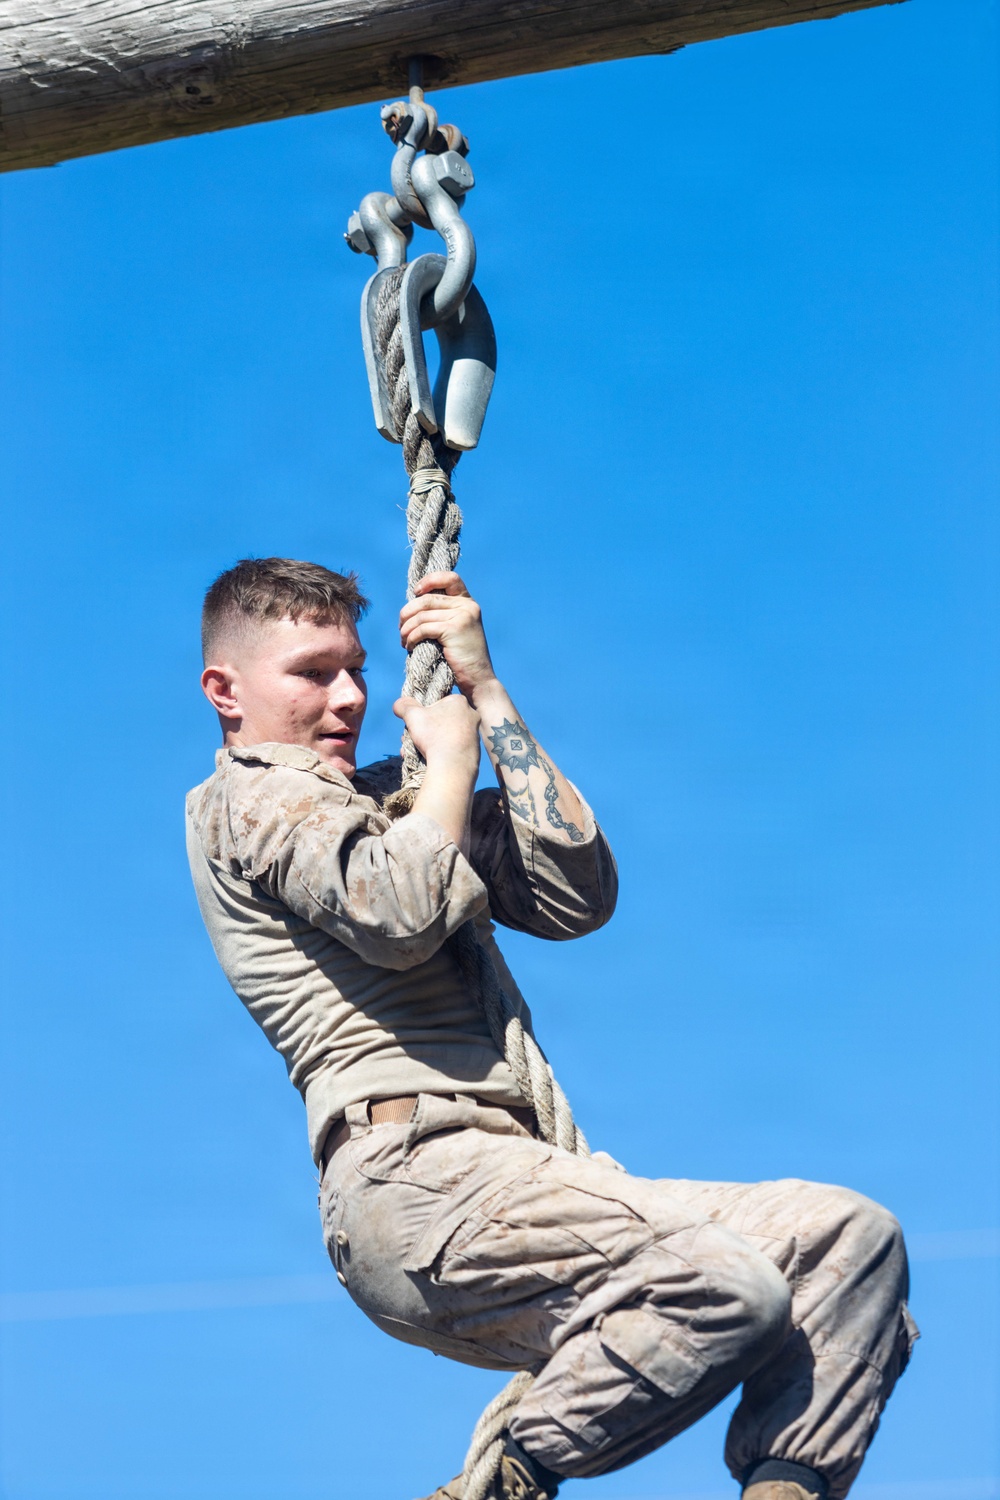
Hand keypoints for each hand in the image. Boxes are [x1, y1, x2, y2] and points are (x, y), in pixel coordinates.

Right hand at [393, 693, 480, 771]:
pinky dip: (439, 752)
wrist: (452, 767)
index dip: (423, 712)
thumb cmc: (434, 736)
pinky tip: (428, 759)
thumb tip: (399, 703)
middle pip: (440, 720)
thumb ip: (405, 706)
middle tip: (412, 739)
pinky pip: (452, 748)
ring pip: (445, 735)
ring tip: (415, 752)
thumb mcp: (413, 716)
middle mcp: (471, 715)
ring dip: (429, 742)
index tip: (415, 723)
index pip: (437, 702)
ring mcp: (474, 734)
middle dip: (423, 731)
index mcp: (460, 702)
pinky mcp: (473, 750)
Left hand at [399, 572, 496, 698]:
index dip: (429, 580)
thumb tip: (412, 604)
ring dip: (406, 629)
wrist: (478, 680)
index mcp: (468, 602)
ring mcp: (462, 616)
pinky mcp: (454, 629)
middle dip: (407, 613)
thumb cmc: (461, 658)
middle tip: (401, 628)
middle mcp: (467, 606)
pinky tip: (409, 647)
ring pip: (421, 615)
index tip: (416, 592)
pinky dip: (411, 638)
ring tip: (404, 640)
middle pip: (426, 599)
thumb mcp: (455, 629)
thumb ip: (442, 613)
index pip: (449, 577)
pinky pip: (423, 628)